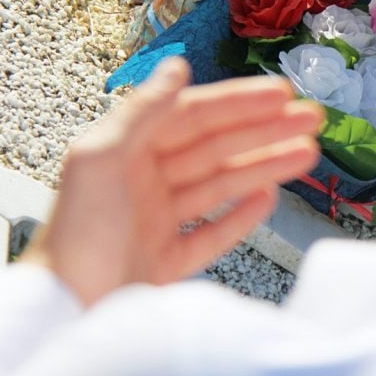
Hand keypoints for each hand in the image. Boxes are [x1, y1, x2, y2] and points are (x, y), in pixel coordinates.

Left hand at [22, 58, 322, 306]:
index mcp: (126, 152)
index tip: (280, 93)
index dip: (239, 103)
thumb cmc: (75, 234)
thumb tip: (177, 66)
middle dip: (266, 131)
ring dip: (265, 166)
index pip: (194, 117)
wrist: (64, 310)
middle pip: (216, 148)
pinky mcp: (166, 262)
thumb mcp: (100, 157)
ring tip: (306, 153)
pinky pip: (212, 233)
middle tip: (311, 118)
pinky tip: (268, 197)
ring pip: (221, 186)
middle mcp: (143, 182)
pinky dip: (242, 215)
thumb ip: (143, 110)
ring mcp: (157, 223)